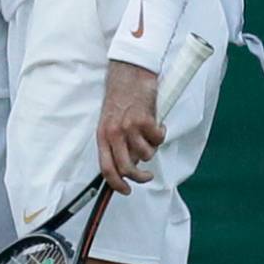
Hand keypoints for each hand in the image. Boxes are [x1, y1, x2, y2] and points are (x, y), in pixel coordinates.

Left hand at [97, 60, 164, 193]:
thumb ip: (117, 143)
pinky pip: (158, 138)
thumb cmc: (121, 97)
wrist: (129, 72)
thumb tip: (130, 164)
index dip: (116, 184)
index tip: (125, 191)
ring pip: (146, 154)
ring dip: (152, 147)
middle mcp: (113, 133)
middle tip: (147, 175)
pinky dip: (161, 133)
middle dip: (140, 177)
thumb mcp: (111, 122)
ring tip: (151, 134)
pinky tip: (157, 122)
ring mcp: (128, 126)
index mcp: (102, 135)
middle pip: (127, 167)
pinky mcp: (144, 119)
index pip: (106, 168)